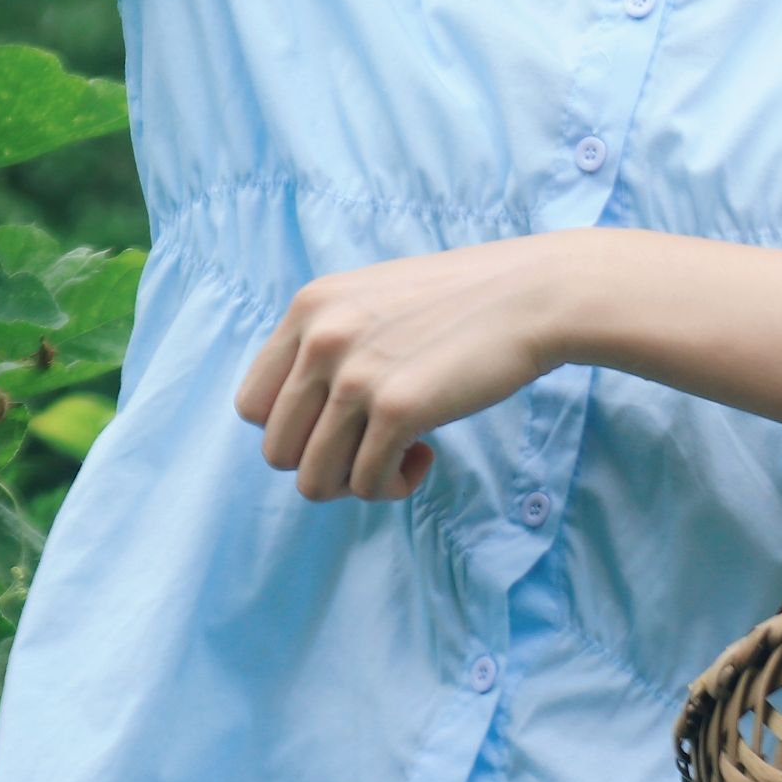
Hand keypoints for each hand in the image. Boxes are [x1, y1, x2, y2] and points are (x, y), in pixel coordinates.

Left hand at [234, 236, 582, 502]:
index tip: (341, 425)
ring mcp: (355, 374)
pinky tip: (424, 456)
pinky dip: (393, 486)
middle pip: (277, 450)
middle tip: (372, 448)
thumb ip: (326, 345)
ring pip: (313, 479)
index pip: (251, 404)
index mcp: (308, 308)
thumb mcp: (369, 303)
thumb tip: (299, 423)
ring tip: (400, 455)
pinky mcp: (397, 409)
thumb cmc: (459, 305)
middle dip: (324, 463)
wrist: (531, 295)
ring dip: (357, 483)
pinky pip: (366, 485)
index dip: (295, 430)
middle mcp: (320, 338)